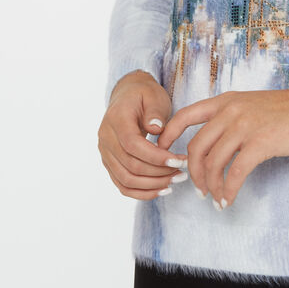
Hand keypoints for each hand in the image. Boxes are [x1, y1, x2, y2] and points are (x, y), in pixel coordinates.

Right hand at [98, 71, 187, 198]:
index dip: (156, 157)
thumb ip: (155, 111)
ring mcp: (105, 153)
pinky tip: (162, 190)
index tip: (179, 160)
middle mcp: (105, 138)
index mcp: (115, 120)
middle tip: (183, 172)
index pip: (133, 145)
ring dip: (153, 185)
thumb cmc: (144, 95)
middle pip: (130, 166)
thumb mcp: (153, 95)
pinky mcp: (110, 163)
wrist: (127, 96)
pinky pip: (123, 185)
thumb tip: (156, 128)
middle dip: (159, 173)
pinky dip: (142, 192)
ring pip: (126, 180)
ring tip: (176, 180)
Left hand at [153, 84, 288, 207]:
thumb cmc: (285, 111)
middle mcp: (230, 111)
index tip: (164, 155)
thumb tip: (211, 144)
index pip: (184, 116)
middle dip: (192, 173)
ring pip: (213, 162)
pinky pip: (235, 172)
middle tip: (198, 189)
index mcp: (225, 101)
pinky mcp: (261, 142)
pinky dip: (229, 190)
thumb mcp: (249, 105)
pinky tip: (229, 199)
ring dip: (211, 186)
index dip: (168, 136)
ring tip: (215, 198)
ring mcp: (245, 126)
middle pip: (196, 147)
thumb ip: (229, 118)